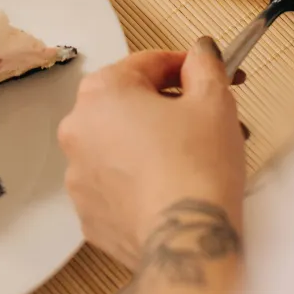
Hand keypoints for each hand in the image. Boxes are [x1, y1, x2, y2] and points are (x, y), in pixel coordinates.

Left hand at [58, 38, 245, 269]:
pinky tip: (175, 189)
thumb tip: (200, 52)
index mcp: (102, 92)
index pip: (150, 63)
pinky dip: (143, 182)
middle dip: (174, 109)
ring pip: (123, 145)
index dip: (191, 67)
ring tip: (199, 160)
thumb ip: (204, 64)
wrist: (187, 242)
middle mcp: (78, 129)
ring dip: (157, 144)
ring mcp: (78, 176)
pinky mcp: (89, 215)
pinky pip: (118, 185)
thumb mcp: (213, 99)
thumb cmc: (197, 167)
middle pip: (132, 104)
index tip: (216, 75)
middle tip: (212, 121)